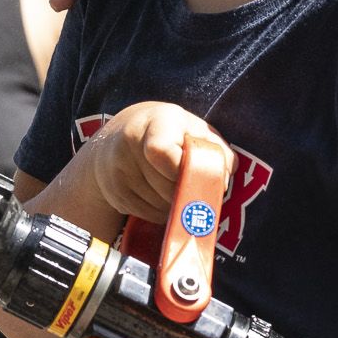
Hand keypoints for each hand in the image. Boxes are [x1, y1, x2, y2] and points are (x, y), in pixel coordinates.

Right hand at [80, 102, 231, 224]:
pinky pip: (149, 215)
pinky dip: (163, 211)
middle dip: (187, 192)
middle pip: (166, 187)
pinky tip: (162, 195)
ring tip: (177, 187)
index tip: (193, 171)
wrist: (118, 137)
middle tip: (194, 184)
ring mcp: (118, 172)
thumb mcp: (193, 128)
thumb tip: (222, 181)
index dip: (183, 170)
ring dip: (176, 205)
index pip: (162, 152)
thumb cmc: (169, 132)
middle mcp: (129, 145)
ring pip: (159, 206)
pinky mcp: (115, 195)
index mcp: (155, 122)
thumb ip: (214, 149)